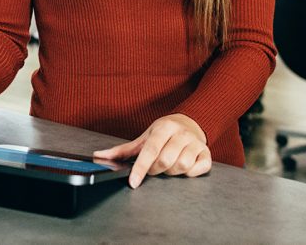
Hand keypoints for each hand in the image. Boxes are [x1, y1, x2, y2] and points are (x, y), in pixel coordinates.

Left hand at [93, 114, 211, 187]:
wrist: (190, 122)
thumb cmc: (163, 133)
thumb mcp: (144, 138)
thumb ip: (122, 150)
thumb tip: (98, 156)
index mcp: (164, 127)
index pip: (150, 150)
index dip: (141, 168)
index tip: (133, 183)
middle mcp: (181, 133)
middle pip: (165, 161)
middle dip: (156, 170)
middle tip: (154, 168)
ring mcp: (196, 143)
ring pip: (182, 166)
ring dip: (172, 172)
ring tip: (169, 166)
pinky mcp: (207, 153)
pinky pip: (198, 169)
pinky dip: (190, 173)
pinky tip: (184, 168)